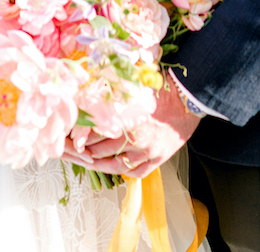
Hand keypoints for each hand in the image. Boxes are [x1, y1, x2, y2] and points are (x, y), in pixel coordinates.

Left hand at [67, 77, 201, 178]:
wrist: (189, 96)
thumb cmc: (162, 87)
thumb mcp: (133, 88)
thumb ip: (112, 96)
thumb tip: (90, 98)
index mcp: (125, 117)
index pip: (93, 130)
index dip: (79, 133)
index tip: (69, 133)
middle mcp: (134, 136)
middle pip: (100, 150)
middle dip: (84, 150)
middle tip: (72, 150)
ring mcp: (147, 150)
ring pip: (114, 165)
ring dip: (98, 163)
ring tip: (87, 160)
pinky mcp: (158, 158)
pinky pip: (137, 172)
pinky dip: (124, 171)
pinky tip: (115, 167)